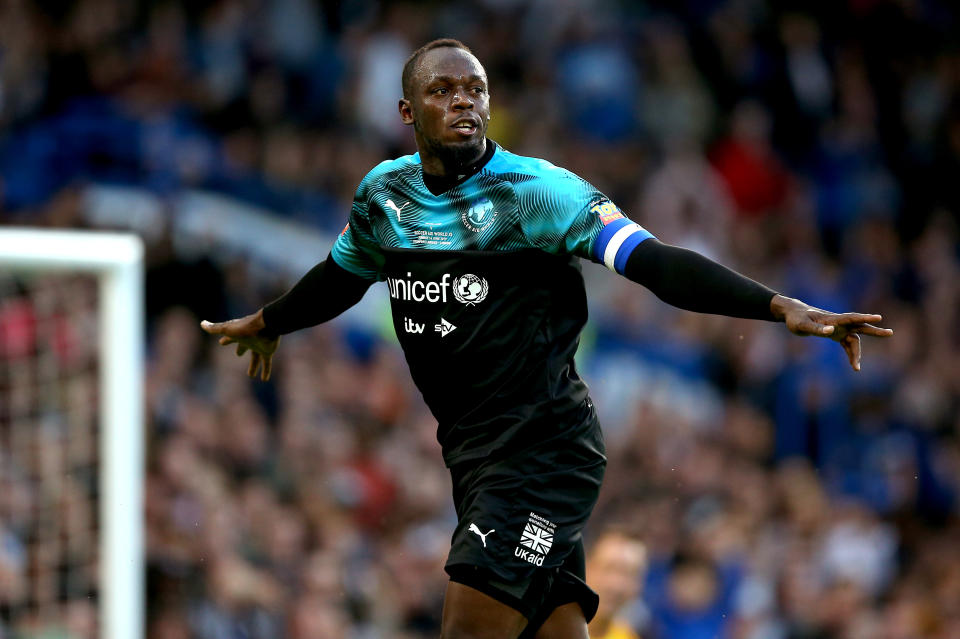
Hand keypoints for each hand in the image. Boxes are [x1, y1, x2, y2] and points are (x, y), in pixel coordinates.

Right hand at [200, 309, 279, 380]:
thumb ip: (214, 328)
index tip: (222, 342)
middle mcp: (249, 340)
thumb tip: (202, 323)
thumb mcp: (227, 329)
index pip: (230, 337)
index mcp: (239, 334)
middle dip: (241, 349)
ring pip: (255, 357)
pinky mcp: (267, 351)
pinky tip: (264, 380)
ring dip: (253, 366)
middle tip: (238, 354)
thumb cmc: (245, 328)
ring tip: (251, 375)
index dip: (226, 340)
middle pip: (244, 346)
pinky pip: (266, 363)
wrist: (266, 325)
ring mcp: (259, 345)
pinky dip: (266, 371)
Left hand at [770, 295, 893, 371]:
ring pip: (854, 340)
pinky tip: (853, 365)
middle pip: (860, 327)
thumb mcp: (803, 325)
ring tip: (856, 368)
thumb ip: (817, 328)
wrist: (793, 315)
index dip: (865, 318)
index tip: (879, 318)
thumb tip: (832, 331)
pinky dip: (851, 354)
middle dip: (874, 331)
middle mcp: (839, 323)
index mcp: (833, 318)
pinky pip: (847, 344)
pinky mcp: (836, 334)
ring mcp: (839, 328)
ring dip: (856, 353)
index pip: (852, 317)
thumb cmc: (797, 319)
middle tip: (890, 333)